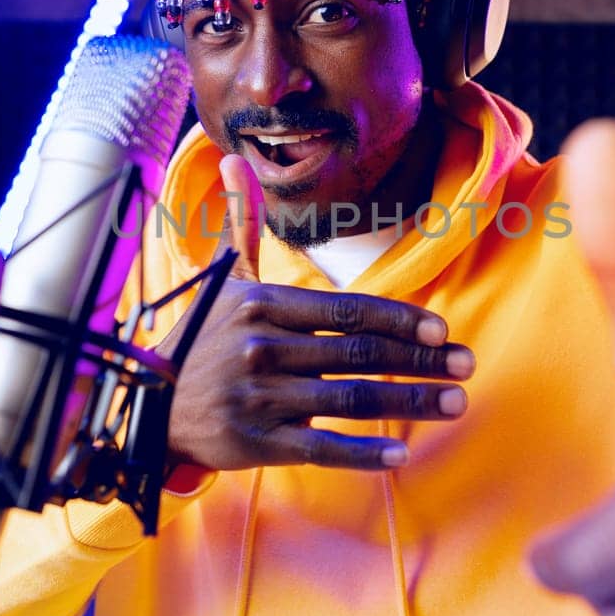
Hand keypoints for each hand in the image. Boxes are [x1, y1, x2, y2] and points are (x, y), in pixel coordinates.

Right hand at [161, 154, 474, 471]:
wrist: (146, 404)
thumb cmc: (199, 339)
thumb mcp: (223, 281)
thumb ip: (243, 225)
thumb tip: (233, 160)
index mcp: (263, 305)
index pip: (347, 310)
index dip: (400, 320)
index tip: (442, 330)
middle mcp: (262, 348)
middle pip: (360, 353)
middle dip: (422, 359)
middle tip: (468, 365)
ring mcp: (260, 397)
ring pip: (352, 397)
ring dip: (411, 400)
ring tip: (455, 402)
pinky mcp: (256, 442)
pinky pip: (321, 447)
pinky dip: (362, 453)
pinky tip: (400, 455)